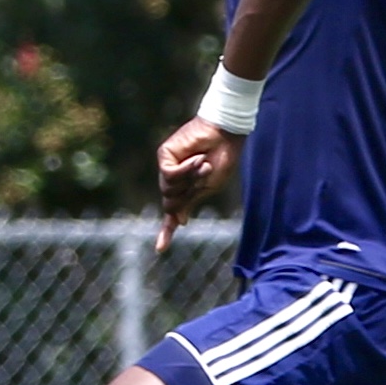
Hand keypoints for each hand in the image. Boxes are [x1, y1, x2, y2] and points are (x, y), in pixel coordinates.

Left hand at [155, 117, 238, 250]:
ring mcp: (168, 168)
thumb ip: (191, 201)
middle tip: (206, 171)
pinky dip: (184, 170)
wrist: (224, 135)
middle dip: (188, 192)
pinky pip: (169, 174)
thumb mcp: (209, 186)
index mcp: (186, 190)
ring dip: (190, 179)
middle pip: (170, 201)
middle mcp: (174, 181)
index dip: (167, 231)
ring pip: (168, 189)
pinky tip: (196, 159)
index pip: (173, 213)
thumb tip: (178, 220)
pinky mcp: (165, 156)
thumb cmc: (223, 159)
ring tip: (204, 163)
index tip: (160, 250)